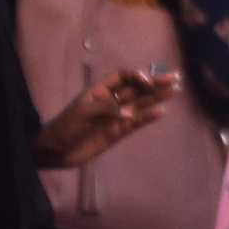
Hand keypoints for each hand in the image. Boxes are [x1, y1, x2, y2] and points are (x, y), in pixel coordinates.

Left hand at [35, 69, 181, 168]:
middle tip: (175, 78)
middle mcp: (110, 102)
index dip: (136, 76)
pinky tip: (161, 111)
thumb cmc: (64, 127)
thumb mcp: (82, 114)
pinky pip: (136, 123)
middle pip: (136, 89)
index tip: (146, 82)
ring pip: (140, 104)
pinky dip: (148, 117)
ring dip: (156, 97)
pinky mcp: (117, 133)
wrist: (54, 151)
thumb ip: (106, 110)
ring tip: (174, 90)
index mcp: (99, 91)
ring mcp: (115, 117)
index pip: (122, 77)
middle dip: (155, 83)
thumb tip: (130, 113)